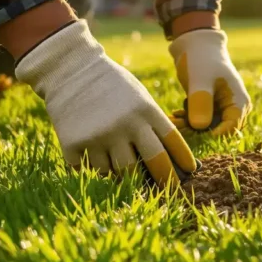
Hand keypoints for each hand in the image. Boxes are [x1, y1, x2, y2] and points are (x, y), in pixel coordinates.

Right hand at [14, 19, 196, 186]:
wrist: (70, 70)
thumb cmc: (111, 85)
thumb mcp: (138, 95)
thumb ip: (151, 123)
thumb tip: (169, 160)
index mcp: (145, 110)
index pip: (172, 141)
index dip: (184, 159)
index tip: (191, 171)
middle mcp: (126, 124)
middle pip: (153, 163)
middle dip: (165, 180)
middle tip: (169, 190)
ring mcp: (100, 136)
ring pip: (119, 173)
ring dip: (122, 174)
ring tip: (120, 164)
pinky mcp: (74, 144)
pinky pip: (91, 171)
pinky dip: (95, 168)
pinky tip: (94, 155)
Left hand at [168, 29, 250, 135]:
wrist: (195, 45)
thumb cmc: (201, 59)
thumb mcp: (200, 80)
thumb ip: (201, 102)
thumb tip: (200, 127)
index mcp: (239, 102)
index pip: (230, 130)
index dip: (211, 136)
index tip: (190, 131)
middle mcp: (234, 109)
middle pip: (218, 132)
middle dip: (197, 132)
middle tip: (175, 124)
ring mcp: (222, 110)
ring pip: (206, 129)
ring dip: (189, 127)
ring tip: (172, 119)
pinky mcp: (210, 109)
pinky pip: (200, 123)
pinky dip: (187, 121)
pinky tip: (175, 115)